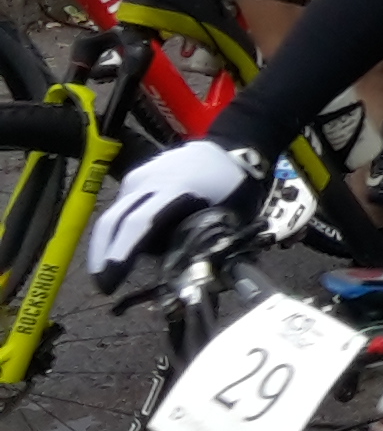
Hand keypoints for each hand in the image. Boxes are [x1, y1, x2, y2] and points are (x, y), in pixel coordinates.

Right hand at [88, 141, 264, 289]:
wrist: (231, 146)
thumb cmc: (232, 186)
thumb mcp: (225, 216)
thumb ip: (199, 242)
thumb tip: (174, 272)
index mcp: (177, 188)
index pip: (139, 224)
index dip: (121, 255)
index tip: (110, 281)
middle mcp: (152, 179)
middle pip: (114, 219)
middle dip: (103, 255)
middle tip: (103, 283)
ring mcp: (142, 173)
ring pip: (116, 212)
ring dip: (110, 241)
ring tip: (116, 267)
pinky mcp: (138, 173)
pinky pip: (124, 203)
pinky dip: (121, 225)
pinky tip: (128, 241)